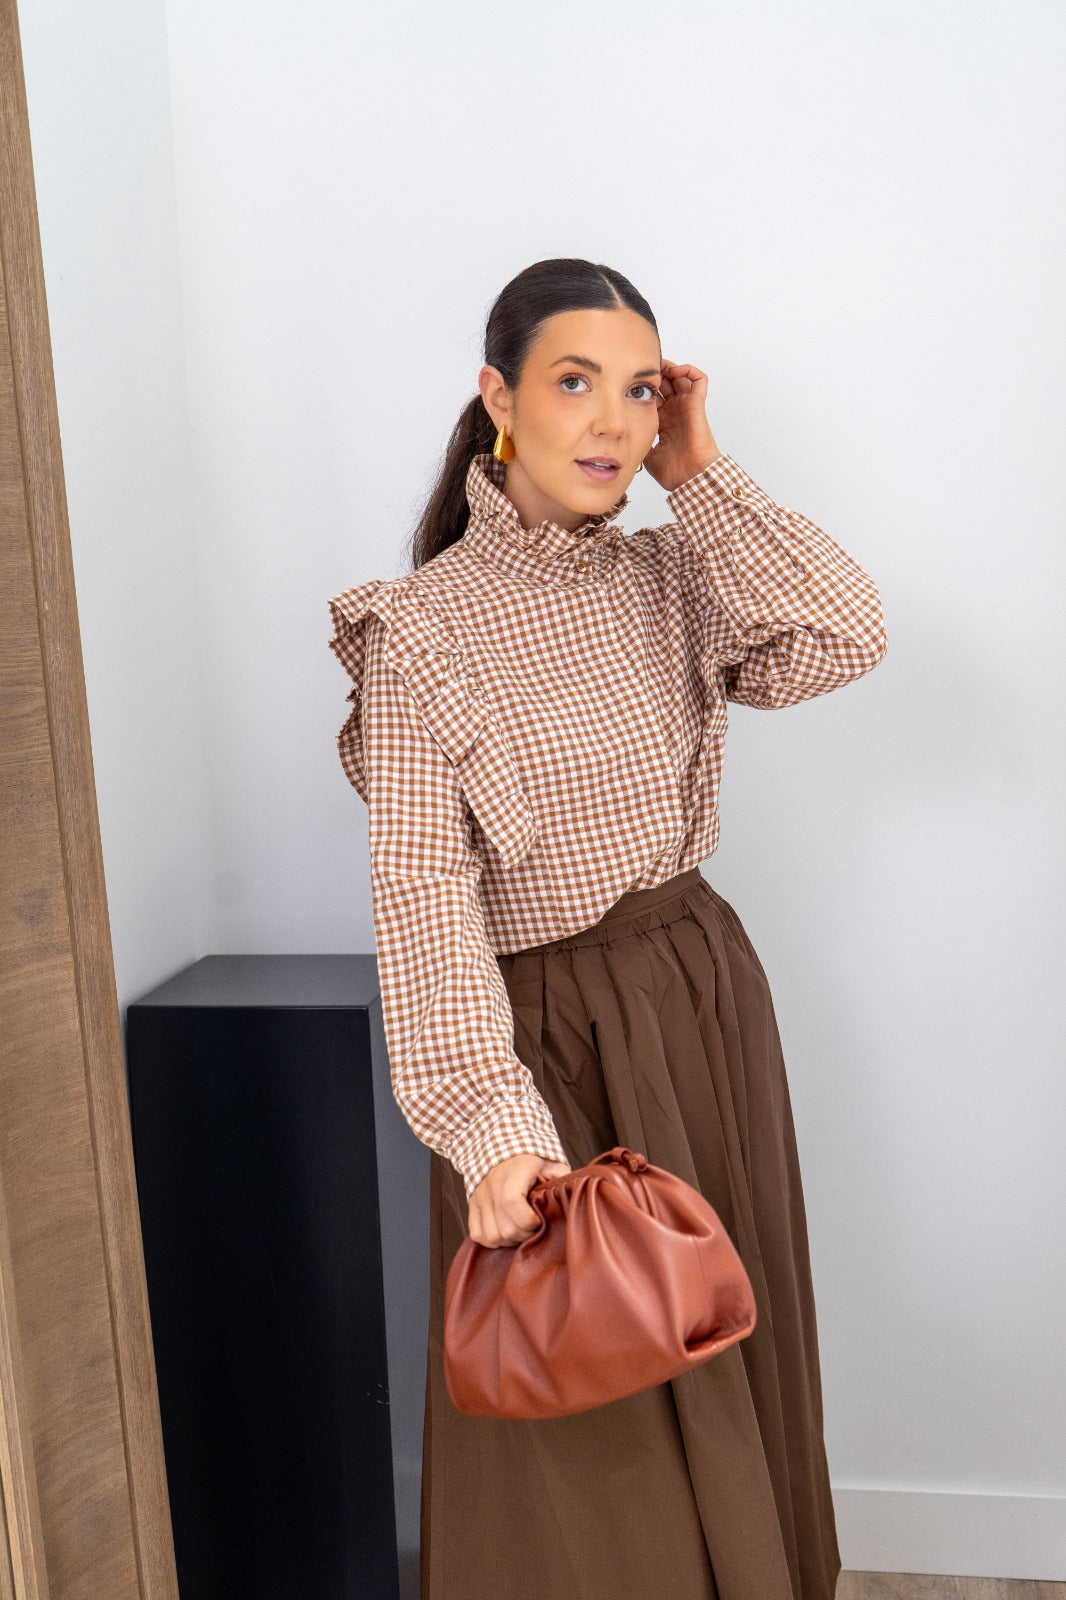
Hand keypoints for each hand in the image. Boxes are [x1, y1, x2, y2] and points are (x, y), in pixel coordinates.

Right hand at [467, 1152, 571, 1247]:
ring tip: (520, 1231)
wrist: (505, 1147)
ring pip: (492, 1235)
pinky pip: (477, 1234)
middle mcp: (493, 1184)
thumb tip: (573, 1200)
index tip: (540, 1221)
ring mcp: (480, 1196)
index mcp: (515, 1171)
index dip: (529, 1221)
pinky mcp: (473, 1204)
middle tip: (534, 1229)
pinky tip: (504, 1233)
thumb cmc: (533, 1159)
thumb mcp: (552, 1164)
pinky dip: (491, 1240)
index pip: (512, 1203)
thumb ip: (562, 1181)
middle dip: (524, 1235)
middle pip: (505, 1227)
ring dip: (509, 1240)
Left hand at [642, 359, 722, 491]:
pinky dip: (689, 370)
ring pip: (681, 377)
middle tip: (642, 368)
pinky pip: (699, 380)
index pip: (653, 397)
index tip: (629, 381)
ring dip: (670, 368)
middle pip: (666, 384)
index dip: (643, 388)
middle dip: (655, 374)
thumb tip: (621, 434)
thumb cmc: (673, 471)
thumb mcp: (646, 452)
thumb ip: (637, 440)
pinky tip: (674, 372)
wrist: (690, 477)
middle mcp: (676, 412)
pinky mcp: (697, 405)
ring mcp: (687, 407)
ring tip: (657, 366)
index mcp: (664, 422)